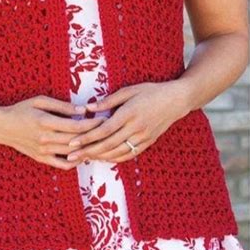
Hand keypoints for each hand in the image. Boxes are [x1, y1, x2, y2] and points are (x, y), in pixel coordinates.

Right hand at [0, 95, 105, 170]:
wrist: (2, 126)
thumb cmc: (21, 109)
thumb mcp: (39, 101)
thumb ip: (61, 106)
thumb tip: (83, 110)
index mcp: (46, 122)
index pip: (76, 126)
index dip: (93, 124)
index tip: (104, 119)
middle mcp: (45, 139)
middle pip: (77, 140)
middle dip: (95, 135)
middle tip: (108, 130)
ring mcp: (43, 151)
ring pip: (72, 154)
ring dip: (88, 149)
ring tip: (100, 143)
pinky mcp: (41, 159)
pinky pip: (62, 165)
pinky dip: (75, 163)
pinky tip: (83, 155)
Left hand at [64, 80, 191, 163]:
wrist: (177, 100)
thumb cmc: (150, 91)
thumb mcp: (129, 90)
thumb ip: (108, 101)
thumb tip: (88, 108)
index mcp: (129, 113)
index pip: (103, 130)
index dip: (87, 138)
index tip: (73, 142)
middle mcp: (136, 128)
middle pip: (108, 144)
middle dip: (88, 151)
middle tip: (72, 156)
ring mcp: (143, 137)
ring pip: (118, 152)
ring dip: (99, 157)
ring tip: (84, 158)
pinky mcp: (149, 142)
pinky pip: (129, 154)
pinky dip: (115, 158)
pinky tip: (104, 158)